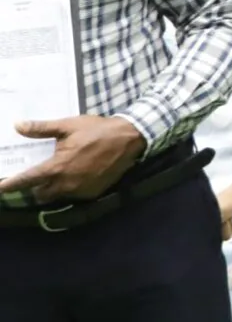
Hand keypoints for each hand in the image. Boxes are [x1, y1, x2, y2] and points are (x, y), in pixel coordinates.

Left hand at [0, 115, 145, 202]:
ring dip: (54, 188)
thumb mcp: (68, 125)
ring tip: (60, 174)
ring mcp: (81, 190)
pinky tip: (78, 175)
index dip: (10, 185)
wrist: (129, 138)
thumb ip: (41, 129)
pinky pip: (75, 195)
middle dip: (36, 188)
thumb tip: (17, 126)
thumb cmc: (97, 130)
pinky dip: (72, 188)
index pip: (27, 180)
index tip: (0, 188)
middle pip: (41, 194)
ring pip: (58, 196)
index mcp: (57, 167)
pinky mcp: (94, 192)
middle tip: (39, 175)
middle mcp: (66, 183)